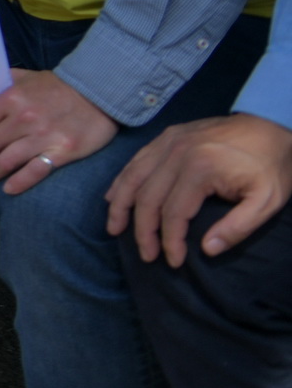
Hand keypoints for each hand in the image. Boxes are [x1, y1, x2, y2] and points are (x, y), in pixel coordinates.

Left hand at [0, 69, 120, 196]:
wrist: (99, 93)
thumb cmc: (59, 86)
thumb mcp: (26, 77)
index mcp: (12, 97)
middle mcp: (24, 118)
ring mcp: (43, 136)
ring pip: (8, 160)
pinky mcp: (62, 152)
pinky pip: (34, 172)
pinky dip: (18, 183)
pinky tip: (9, 188)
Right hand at [107, 114, 291, 265]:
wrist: (272, 125)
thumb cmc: (272, 166)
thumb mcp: (267, 201)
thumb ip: (238, 227)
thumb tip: (207, 250)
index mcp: (200, 168)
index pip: (173, 213)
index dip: (169, 241)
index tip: (173, 262)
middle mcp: (177, 152)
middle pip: (147, 197)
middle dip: (142, 230)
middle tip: (145, 255)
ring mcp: (168, 141)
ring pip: (132, 177)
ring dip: (120, 205)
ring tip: (114, 229)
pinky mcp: (167, 135)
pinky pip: (136, 160)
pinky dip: (122, 181)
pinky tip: (114, 197)